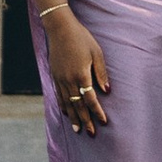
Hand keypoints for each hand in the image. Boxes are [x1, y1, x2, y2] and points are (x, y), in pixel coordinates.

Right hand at [46, 11, 109, 135]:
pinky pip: (59, 96)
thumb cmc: (81, 38)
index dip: (97, 111)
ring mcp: (60, 79)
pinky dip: (63, 107)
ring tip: (78, 130)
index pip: (90, 99)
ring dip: (74, 118)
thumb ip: (101, 73)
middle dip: (86, 120)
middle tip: (91, 133)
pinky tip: (67, 114)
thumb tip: (107, 91)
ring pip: (67, 103)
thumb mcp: (96, 53)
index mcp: (81, 74)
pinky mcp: (54, 76)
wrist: (60, 28)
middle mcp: (69, 80)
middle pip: (78, 105)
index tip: (103, 122)